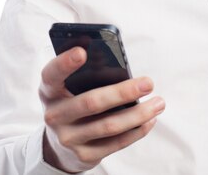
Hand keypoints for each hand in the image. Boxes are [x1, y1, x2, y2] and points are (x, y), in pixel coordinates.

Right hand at [39, 46, 164, 172]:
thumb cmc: (71, 103)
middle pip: (91, 102)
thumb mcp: (67, 87)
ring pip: (108, 126)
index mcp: (49, 91)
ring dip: (138, 114)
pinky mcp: (84, 156)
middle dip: (123, 92)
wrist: (60, 145)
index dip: (65, 63)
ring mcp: (68, 138)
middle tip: (148, 82)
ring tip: (159, 102)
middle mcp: (54, 115)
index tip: (83, 51)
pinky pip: (116, 143)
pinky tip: (149, 120)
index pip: (52, 74)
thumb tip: (108, 59)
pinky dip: (136, 130)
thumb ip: (84, 73)